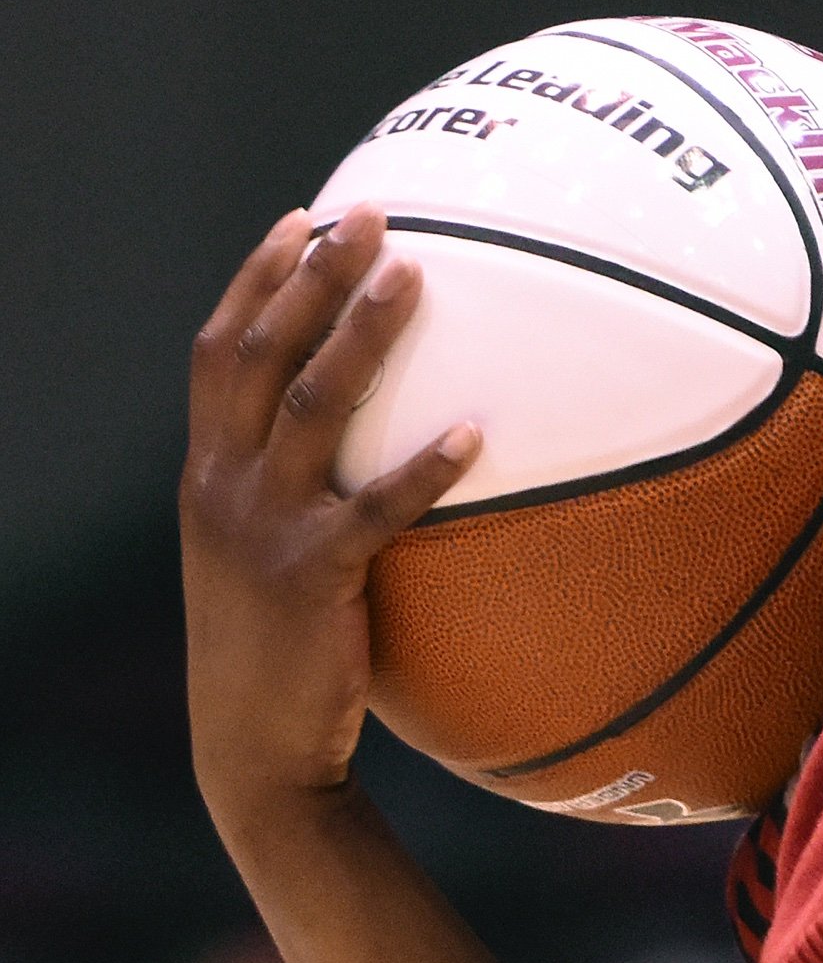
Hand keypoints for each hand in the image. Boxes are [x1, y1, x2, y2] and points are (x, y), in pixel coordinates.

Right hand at [181, 204, 478, 821]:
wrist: (253, 748)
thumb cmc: (277, 646)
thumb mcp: (260, 552)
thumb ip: (291, 487)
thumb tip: (370, 430)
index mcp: (207, 474)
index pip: (220, 352)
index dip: (257, 281)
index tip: (304, 219)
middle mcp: (221, 488)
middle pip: (262, 356)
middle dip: (314, 277)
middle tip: (372, 213)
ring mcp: (262, 531)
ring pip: (312, 409)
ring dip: (364, 337)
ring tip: (415, 277)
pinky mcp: (312, 580)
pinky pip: (377, 511)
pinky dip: (425, 468)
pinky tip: (476, 433)